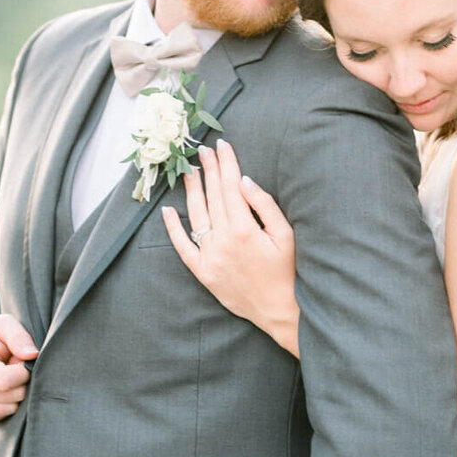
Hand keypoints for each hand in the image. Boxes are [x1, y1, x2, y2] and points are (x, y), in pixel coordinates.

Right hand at [0, 314, 38, 424]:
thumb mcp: (3, 325)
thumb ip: (18, 336)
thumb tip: (32, 355)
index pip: (6, 381)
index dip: (23, 373)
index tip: (21, 362)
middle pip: (10, 397)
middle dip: (20, 383)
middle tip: (12, 368)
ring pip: (8, 409)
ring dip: (14, 394)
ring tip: (4, 377)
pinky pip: (0, 417)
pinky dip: (5, 404)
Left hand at [162, 140, 299, 354]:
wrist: (279, 310)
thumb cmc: (288, 271)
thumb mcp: (285, 235)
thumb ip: (264, 206)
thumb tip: (244, 181)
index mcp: (244, 229)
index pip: (230, 188)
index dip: (226, 164)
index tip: (222, 146)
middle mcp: (223, 241)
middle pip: (212, 197)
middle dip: (209, 170)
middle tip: (203, 149)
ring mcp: (210, 257)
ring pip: (196, 216)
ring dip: (192, 191)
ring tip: (190, 171)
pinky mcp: (203, 273)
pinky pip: (183, 248)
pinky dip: (174, 229)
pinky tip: (168, 211)